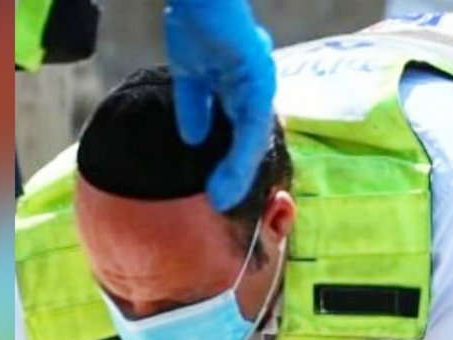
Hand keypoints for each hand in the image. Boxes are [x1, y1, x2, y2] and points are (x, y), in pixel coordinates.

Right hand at [163, 0, 277, 210]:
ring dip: (238, 174)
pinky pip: (251, 130)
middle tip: (223, 203)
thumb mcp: (190, 76)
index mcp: (244, 84)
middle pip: (251, 140)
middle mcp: (258, 86)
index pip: (242, 131)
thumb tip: (194, 139)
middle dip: (238, 173)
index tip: (216, 189)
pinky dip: (239, 160)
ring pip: (253, 141)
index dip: (231, 161)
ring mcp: (262, 84)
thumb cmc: (195, 22)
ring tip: (222, 201)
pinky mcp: (259, 82)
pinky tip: (226, 184)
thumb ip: (195, 107)